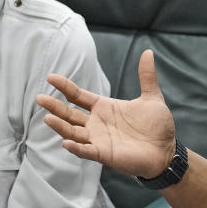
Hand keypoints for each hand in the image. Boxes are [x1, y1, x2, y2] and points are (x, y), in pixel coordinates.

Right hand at [36, 49, 177, 178]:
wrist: (167, 151)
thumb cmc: (157, 126)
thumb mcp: (152, 98)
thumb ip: (146, 77)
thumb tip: (148, 52)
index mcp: (104, 107)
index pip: (78, 96)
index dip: (64, 87)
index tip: (50, 77)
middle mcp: (97, 123)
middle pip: (69, 114)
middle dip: (54, 107)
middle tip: (39, 98)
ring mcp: (99, 139)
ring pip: (73, 132)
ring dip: (60, 126)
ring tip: (47, 118)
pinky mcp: (104, 154)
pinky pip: (86, 151)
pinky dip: (76, 148)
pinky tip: (66, 142)